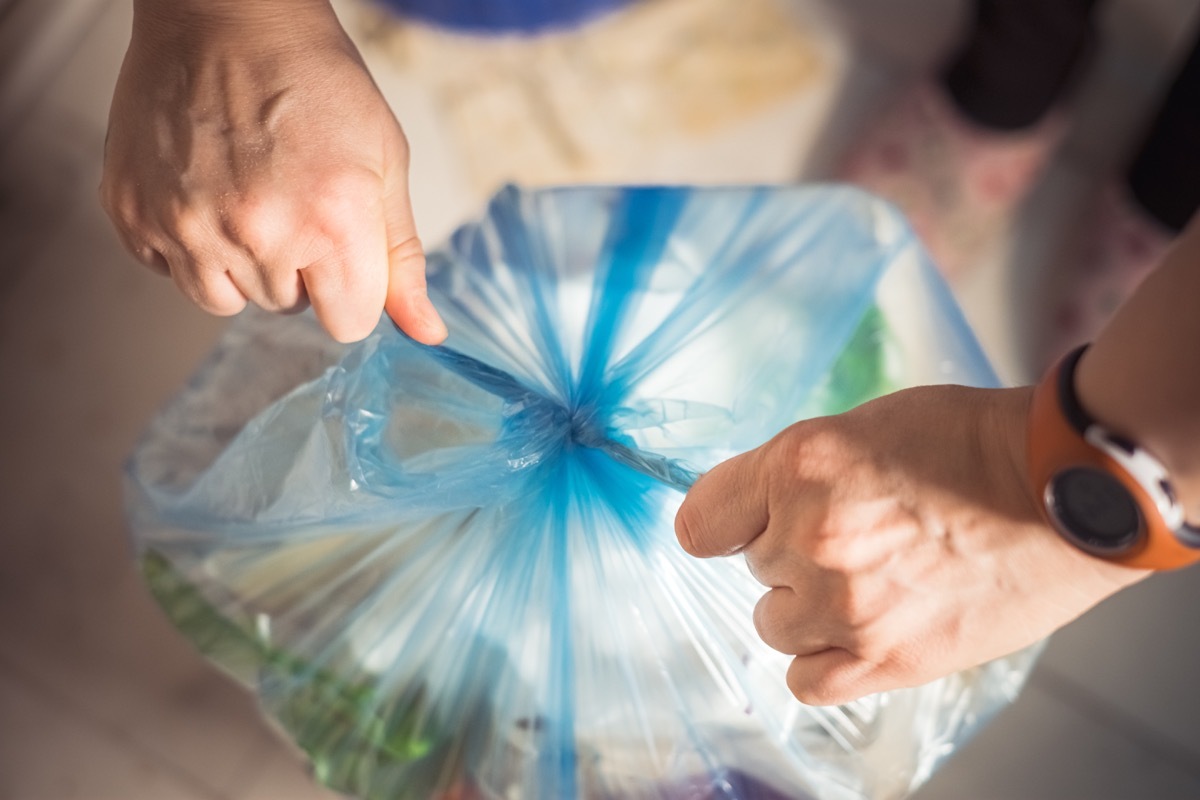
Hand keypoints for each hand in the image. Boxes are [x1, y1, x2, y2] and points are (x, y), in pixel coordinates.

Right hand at [100, 0, 445, 343]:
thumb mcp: (384, 164)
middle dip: (298, 268)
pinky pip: (170, 270)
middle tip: (291, 197)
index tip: (342, 250)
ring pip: (225, 300)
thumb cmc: (313, 79)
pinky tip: (207, 191)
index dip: (351, 289)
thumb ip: (402, 257)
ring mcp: (187, 225)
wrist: (225, 16)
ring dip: (242, 265)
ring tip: (249, 198)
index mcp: (331, 222)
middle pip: (287, 308)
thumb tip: (427, 332)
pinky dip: (190, 244)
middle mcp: (257, 232)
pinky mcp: (135, 213)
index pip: (348, 323)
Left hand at [675, 385, 1147, 704]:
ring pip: (775, 623)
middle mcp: (810, 535)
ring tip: (867, 582)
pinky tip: (856, 633)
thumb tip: (752, 512)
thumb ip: (797, 473)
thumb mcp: (863, 426)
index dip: (724, 522)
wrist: (1062, 488)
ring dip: (807, 607)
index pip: (700, 520)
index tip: (740, 526)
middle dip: (790, 552)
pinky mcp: (884, 658)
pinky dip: (823, 660)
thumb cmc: (973, 442)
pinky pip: (806, 680)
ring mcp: (846, 603)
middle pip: (754, 567)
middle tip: (854, 536)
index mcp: (799, 466)